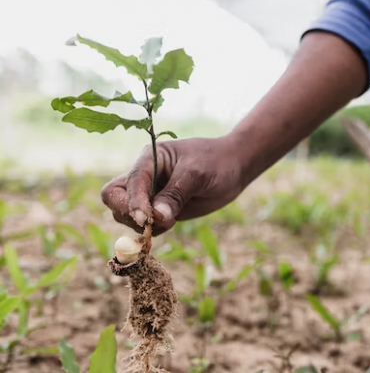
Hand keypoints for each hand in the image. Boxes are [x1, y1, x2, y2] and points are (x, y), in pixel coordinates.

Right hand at [101, 136, 244, 235]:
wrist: (233, 167)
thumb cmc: (215, 162)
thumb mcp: (197, 175)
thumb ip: (175, 195)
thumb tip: (156, 218)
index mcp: (148, 159)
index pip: (129, 183)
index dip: (134, 203)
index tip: (146, 220)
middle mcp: (144, 176)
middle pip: (115, 198)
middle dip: (128, 214)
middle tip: (151, 224)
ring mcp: (150, 194)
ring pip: (126, 214)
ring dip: (142, 225)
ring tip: (171, 221)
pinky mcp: (159, 209)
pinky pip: (145, 225)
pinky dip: (152, 231)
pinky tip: (172, 223)